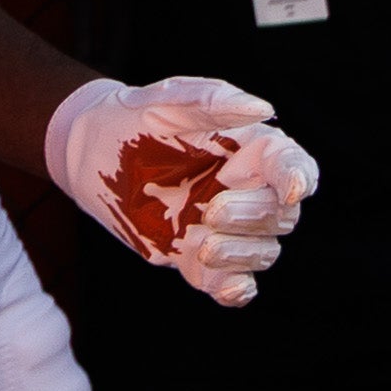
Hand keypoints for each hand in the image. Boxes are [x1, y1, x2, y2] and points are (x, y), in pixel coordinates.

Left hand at [47, 74, 319, 303]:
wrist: (90, 152)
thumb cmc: (135, 117)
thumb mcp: (167, 100)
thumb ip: (212, 100)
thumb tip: (261, 108)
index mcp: (252, 150)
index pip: (294, 166)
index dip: (299, 178)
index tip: (290, 189)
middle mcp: (248, 191)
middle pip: (280, 215)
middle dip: (253, 217)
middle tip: (211, 211)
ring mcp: (227, 228)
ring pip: (262, 252)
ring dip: (240, 254)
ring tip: (200, 244)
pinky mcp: (199, 257)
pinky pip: (232, 283)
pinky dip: (235, 290)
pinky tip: (226, 288)